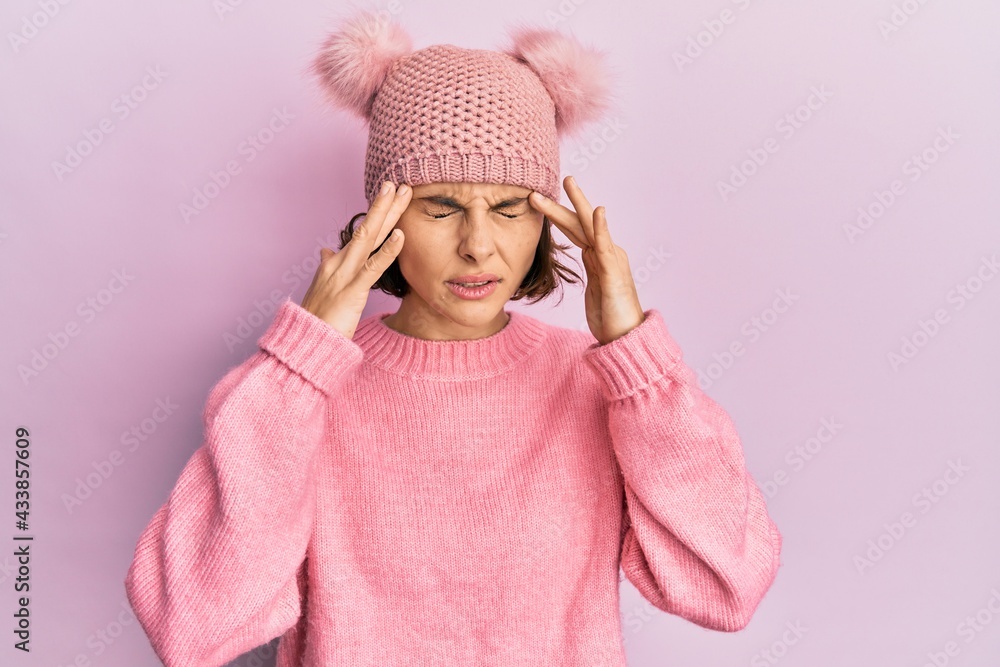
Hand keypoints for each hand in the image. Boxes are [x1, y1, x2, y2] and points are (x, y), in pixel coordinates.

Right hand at [300, 181, 411, 339]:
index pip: (360, 233)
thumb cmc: (316, 320)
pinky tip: (401, 235)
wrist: (304, 342)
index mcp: (335, 263)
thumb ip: (327, 266)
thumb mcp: (321, 288)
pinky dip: (387, 250)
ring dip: (386, 213)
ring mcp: (344, 275)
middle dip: (383, 204)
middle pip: (366, 228)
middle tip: (398, 182)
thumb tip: (326, 250)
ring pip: (369, 238)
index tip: (390, 196)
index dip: (376, 214)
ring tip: (400, 192)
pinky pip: (373, 268)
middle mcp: (338, 262)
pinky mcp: (352, 291)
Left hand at [528, 175, 644, 344]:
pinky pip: (606, 246)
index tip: (540, 200)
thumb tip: (587, 259)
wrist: (626, 337)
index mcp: (598, 257)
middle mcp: (606, 254)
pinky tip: (597, 211)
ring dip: (579, 204)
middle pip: (579, 223)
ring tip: (569, 182)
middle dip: (563, 202)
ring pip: (591, 227)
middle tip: (549, 182)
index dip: (557, 214)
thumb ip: (593, 272)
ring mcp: (611, 261)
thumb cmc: (611, 317)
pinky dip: (601, 228)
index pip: (574, 230)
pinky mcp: (613, 273)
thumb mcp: (596, 290)